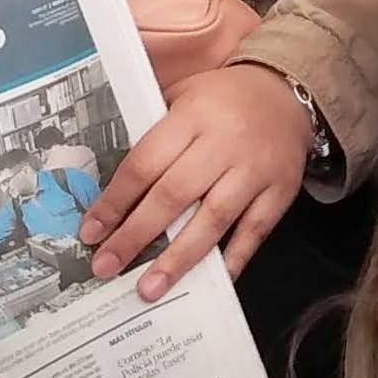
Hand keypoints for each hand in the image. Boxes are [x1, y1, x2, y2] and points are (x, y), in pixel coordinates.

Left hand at [81, 62, 311, 299]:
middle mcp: (224, 143)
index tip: (91, 232)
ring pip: (213, 220)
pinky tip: (209, 283)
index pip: (145, 164)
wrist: (286, 89)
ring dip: (178, 258)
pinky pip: (255, 232)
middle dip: (135, 236)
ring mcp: (255, 170)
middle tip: (106, 266)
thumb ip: (154, 136)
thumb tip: (114, 192)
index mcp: (192, 117)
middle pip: (173, 195)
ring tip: (150, 288)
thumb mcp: (182, 97)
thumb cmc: (222, 100)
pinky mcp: (281, 190)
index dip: (115, 202)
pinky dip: (233, 259)